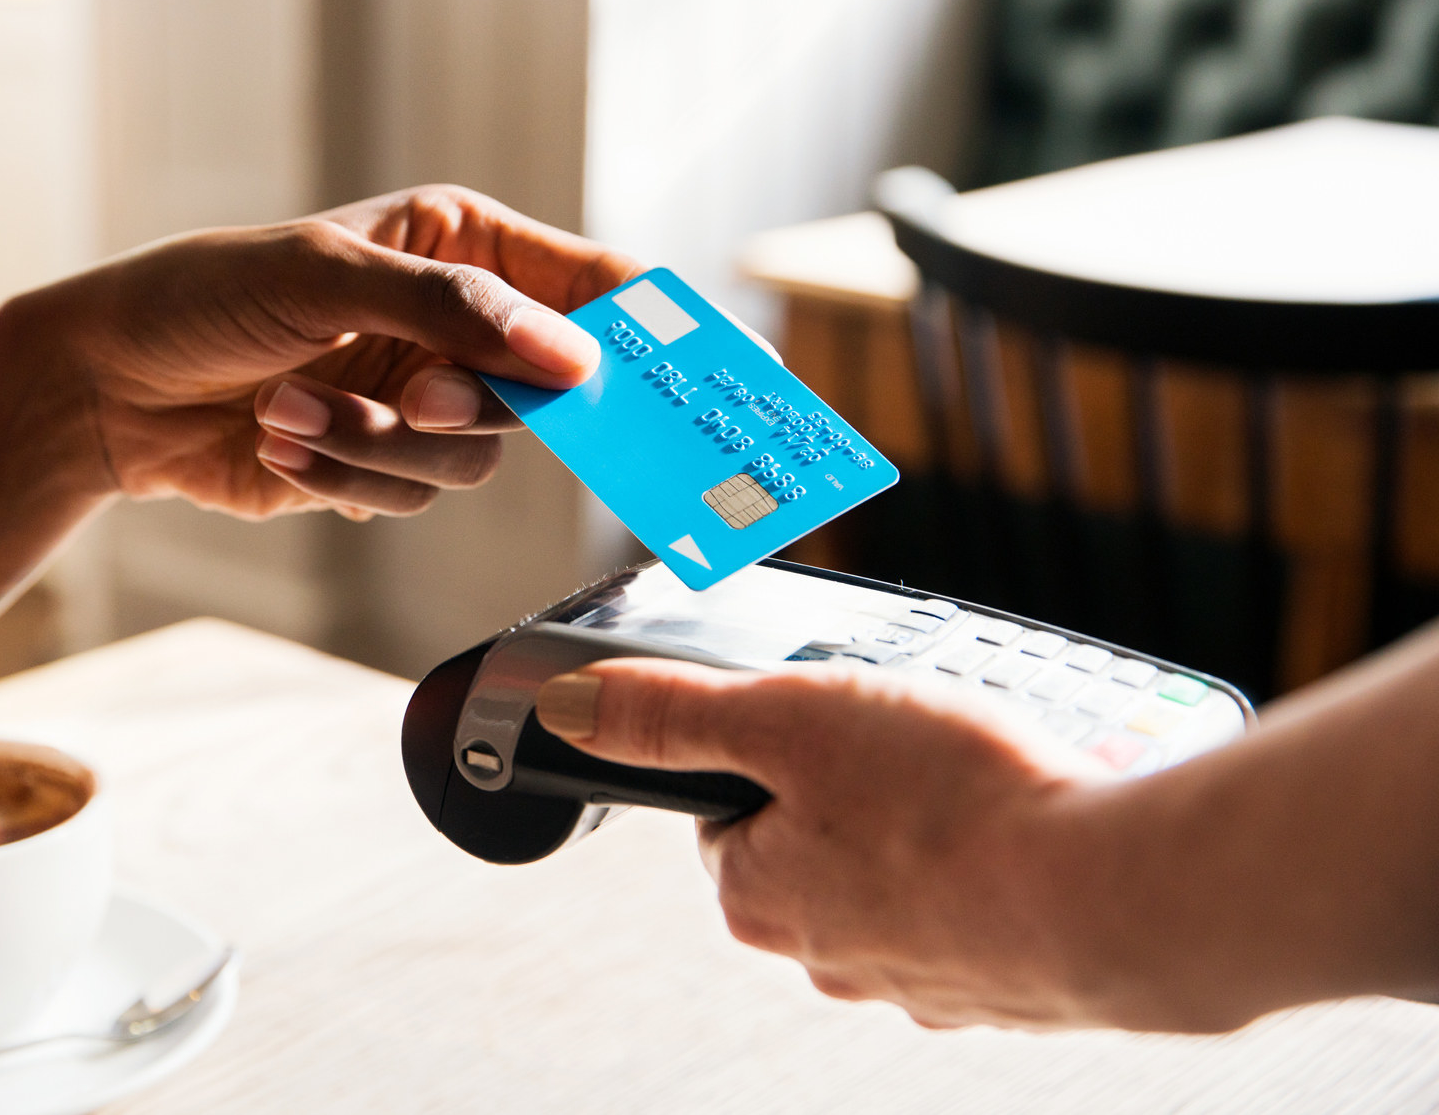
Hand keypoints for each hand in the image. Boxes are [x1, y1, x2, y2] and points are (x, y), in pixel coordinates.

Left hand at [70, 186, 644, 519]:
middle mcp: (456, 323)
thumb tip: (568, 358)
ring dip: (377, 444)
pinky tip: (279, 438)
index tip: (695, 380)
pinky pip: (410, 495)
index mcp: (462, 243)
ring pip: (474, 459)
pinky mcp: (382, 465)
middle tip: (415, 397)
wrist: (108, 386)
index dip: (646, 331)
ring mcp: (422, 400)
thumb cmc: (202, 295)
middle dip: (468, 403)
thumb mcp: (325, 274)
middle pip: (545, 392)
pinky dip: (343, 477)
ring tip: (289, 410)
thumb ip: (451, 309)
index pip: (589, 285)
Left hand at [535, 660, 1124, 1028]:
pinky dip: (1002, 866)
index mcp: (760, 900)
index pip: (731, 815)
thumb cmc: (956, 805)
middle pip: (819, 843)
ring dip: (936, 825)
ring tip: (984, 775)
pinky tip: (1035, 824)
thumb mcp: (792, 717)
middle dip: (861, 785)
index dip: (774, 752)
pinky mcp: (1009, 985)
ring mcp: (925, 982)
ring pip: (906, 877)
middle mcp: (830, 960)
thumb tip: (570, 705)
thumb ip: (675, 712)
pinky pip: (986, 907)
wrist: (1120, 897)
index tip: (828, 722)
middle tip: (918, 737)